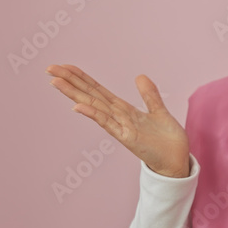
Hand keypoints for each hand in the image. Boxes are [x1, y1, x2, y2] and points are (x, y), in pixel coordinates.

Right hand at [46, 64, 190, 177]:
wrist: (177, 161)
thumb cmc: (167, 141)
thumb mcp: (158, 112)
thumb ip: (149, 95)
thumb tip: (139, 76)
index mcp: (124, 111)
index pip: (98, 90)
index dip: (82, 78)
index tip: (64, 66)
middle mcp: (118, 118)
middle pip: (90, 95)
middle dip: (70, 82)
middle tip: (49, 68)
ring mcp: (120, 128)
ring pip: (93, 107)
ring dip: (75, 94)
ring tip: (56, 81)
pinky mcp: (127, 139)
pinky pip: (108, 124)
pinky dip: (93, 115)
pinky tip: (78, 107)